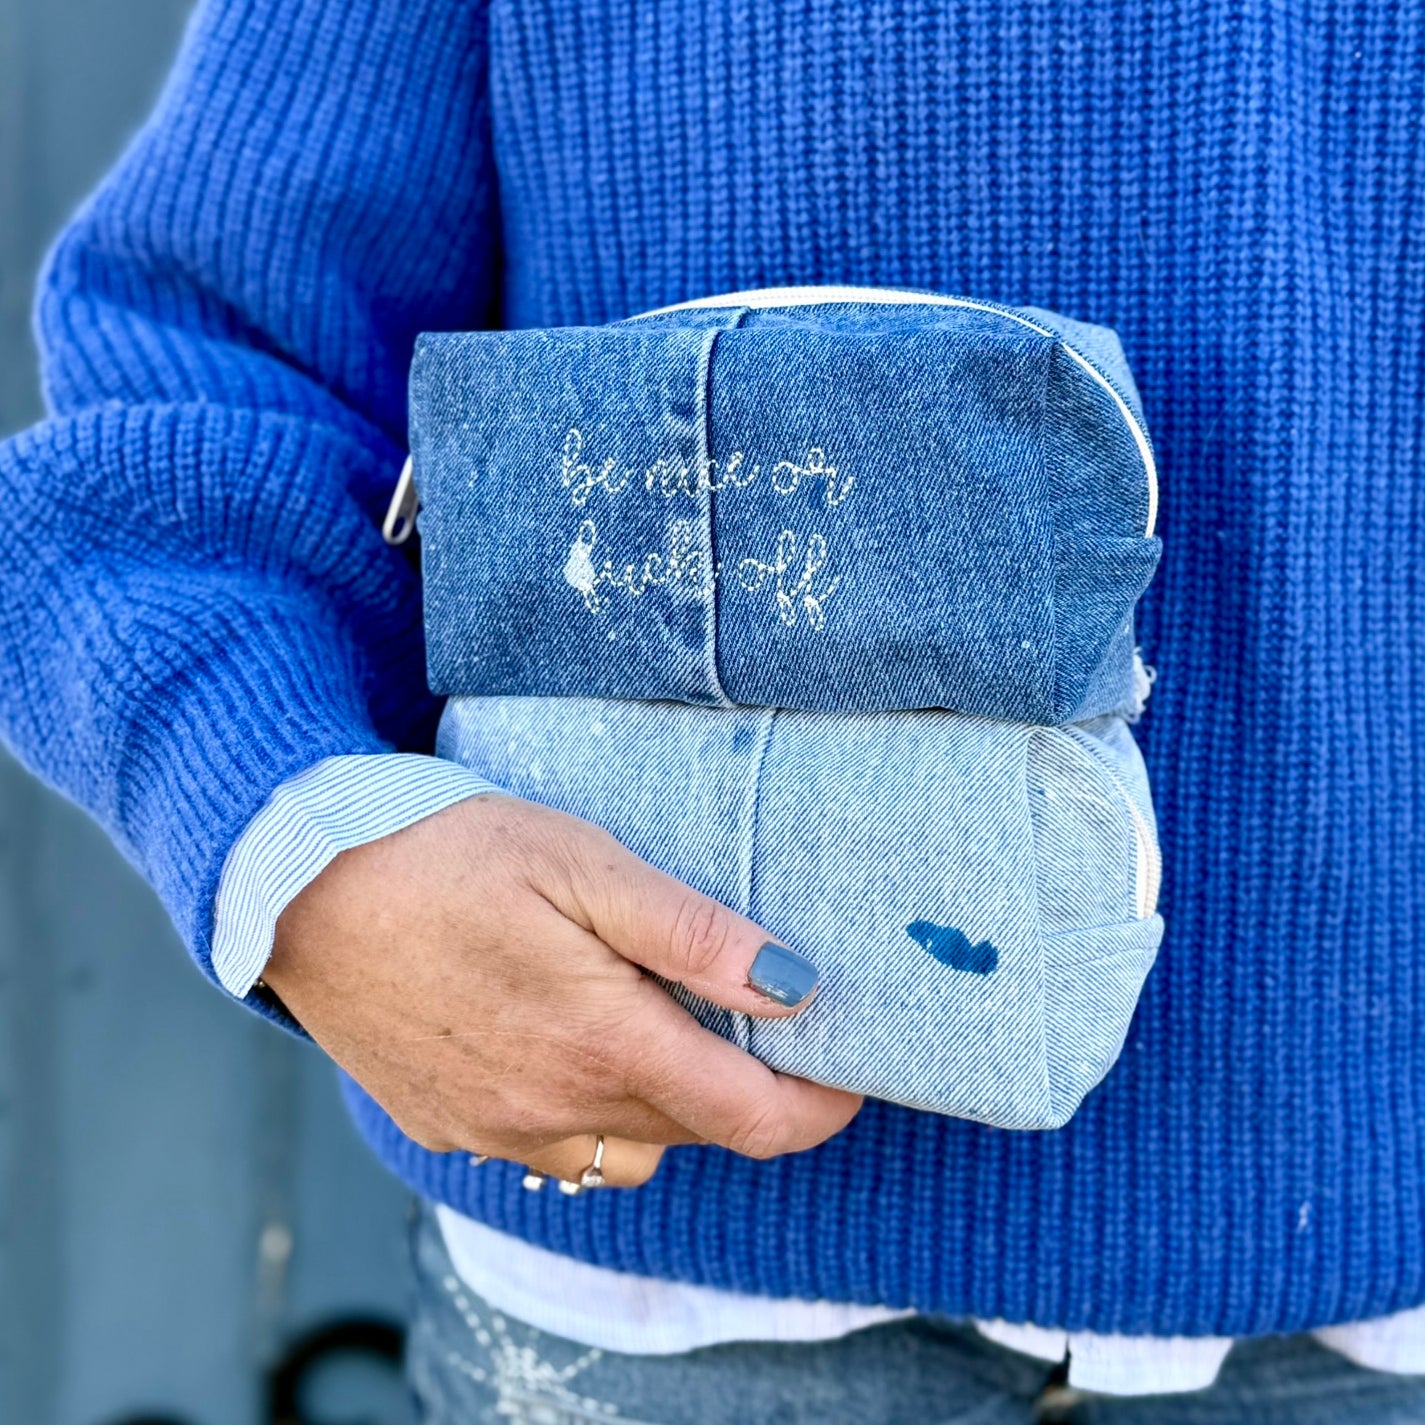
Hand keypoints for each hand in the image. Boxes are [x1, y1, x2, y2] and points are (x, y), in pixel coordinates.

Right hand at [265, 791, 861, 1187]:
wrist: (297, 883)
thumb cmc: (446, 854)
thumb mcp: (584, 864)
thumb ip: (693, 934)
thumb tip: (795, 984)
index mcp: (601, 1043)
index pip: (751, 1117)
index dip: (818, 1105)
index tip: (849, 1072)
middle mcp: (553, 1109)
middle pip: (695, 1132)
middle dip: (747, 1091)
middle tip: (757, 1020)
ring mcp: (497, 1128)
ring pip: (628, 1150)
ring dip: (669, 1105)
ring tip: (665, 1026)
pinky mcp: (451, 1125)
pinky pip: (556, 1148)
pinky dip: (595, 1111)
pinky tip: (575, 1044)